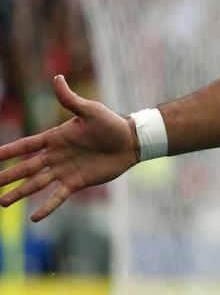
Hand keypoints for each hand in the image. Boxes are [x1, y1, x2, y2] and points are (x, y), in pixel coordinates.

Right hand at [0, 75, 138, 220]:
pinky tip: (34, 217)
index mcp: (55, 138)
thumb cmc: (111, 124)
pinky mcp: (77, 182)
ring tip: (2, 202)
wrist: (131, 141)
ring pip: (36, 184)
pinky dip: (47, 206)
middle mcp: (56, 156)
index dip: (8, 151)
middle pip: (26, 168)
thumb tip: (57, 77)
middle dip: (7, 176)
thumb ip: (70, 99)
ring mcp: (65, 170)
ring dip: (19, 193)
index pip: (25, 145)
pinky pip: (58, 196)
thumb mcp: (90, 110)